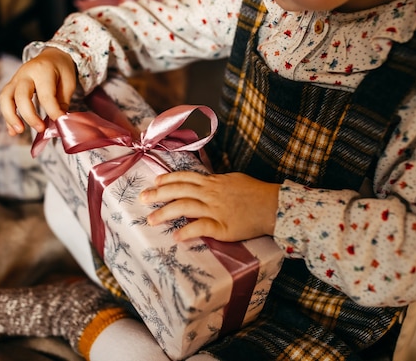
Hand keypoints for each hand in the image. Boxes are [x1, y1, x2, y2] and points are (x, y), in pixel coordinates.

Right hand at [0, 47, 77, 135]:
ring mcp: (15, 79)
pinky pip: (5, 102)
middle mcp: (26, 73)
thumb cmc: (61, 70)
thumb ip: (62, 102)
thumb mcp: (68, 83)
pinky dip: (8, 118)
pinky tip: (13, 131)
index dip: (52, 112)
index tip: (60, 124)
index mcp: (43, 70)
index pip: (45, 95)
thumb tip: (58, 122)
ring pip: (5, 98)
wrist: (51, 56)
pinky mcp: (11, 86)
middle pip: (21, 95)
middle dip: (29, 115)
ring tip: (19, 131)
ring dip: (10, 117)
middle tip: (41, 129)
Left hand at [140, 171, 278, 241]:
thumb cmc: (256, 192)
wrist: (273, 206)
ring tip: (151, 220)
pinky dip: (187, 232)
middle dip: (158, 194)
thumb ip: (218, 182)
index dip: (168, 179)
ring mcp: (215, 210)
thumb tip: (207, 181)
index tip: (154, 182)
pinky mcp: (223, 227)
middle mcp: (211, 194)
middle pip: (179, 191)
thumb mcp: (234, 180)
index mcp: (213, 182)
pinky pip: (201, 228)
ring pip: (184, 207)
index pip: (185, 178)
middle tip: (142, 199)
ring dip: (165, 213)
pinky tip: (176, 237)